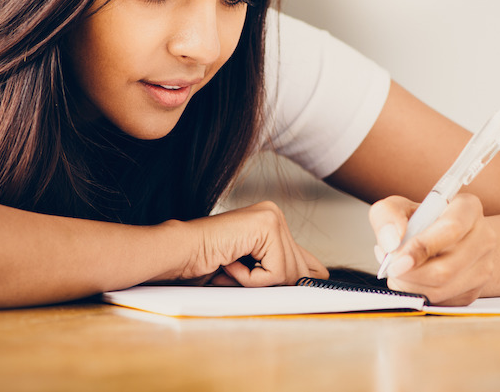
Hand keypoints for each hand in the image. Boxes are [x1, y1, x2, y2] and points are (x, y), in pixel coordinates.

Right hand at [168, 201, 327, 286]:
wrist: (178, 254)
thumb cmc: (206, 263)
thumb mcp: (251, 268)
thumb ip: (280, 268)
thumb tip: (320, 275)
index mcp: (272, 220)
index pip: (303, 258)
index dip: (300, 278)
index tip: (300, 286)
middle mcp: (274, 214)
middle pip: (298, 269)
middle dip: (269, 283)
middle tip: (237, 270)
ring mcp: (271, 217)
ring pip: (286, 274)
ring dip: (255, 281)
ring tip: (230, 264)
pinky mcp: (266, 226)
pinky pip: (274, 273)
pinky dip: (249, 279)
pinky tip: (229, 261)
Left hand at [369, 194, 496, 304]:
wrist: (438, 240)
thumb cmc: (417, 221)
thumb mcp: (397, 208)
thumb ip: (387, 216)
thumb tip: (392, 242)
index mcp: (468, 208)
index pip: (451, 229)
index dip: (422, 247)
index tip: (396, 258)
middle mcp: (484, 237)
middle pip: (446, 268)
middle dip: (410, 273)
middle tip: (391, 267)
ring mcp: (483, 266)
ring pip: (443, 288)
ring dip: (411, 285)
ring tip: (398, 271)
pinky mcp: (474, 290)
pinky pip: (442, 301)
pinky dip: (418, 295)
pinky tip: (411, 280)